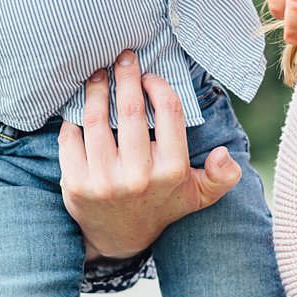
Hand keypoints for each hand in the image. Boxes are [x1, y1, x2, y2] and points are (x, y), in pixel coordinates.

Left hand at [57, 50, 241, 259]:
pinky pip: (70, 136)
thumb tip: (226, 155)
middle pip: (130, 109)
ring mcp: (104, 181)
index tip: (150, 76)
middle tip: (122, 58)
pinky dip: (73, 115)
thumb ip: (222, 176)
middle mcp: (139, 177)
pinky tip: (80, 104)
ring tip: (98, 74)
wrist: (119, 238)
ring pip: (96, 119)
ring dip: (95, 88)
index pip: (169, 112)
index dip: (158, 85)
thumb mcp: (199, 194)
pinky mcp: (75, 184)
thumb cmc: (162, 203)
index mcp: (171, 171)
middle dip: (125, 75)